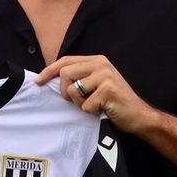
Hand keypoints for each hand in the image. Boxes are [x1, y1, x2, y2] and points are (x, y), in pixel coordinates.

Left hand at [35, 56, 156, 135]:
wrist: (138, 116)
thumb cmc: (114, 103)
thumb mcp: (97, 84)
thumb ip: (80, 77)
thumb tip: (51, 80)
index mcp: (97, 60)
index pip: (66, 60)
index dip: (49, 71)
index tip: (38, 82)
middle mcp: (101, 64)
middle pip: (65, 73)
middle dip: (65, 92)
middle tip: (76, 101)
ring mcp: (105, 76)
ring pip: (73, 90)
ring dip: (80, 103)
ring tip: (94, 104)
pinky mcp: (108, 90)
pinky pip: (85, 105)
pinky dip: (91, 112)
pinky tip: (103, 110)